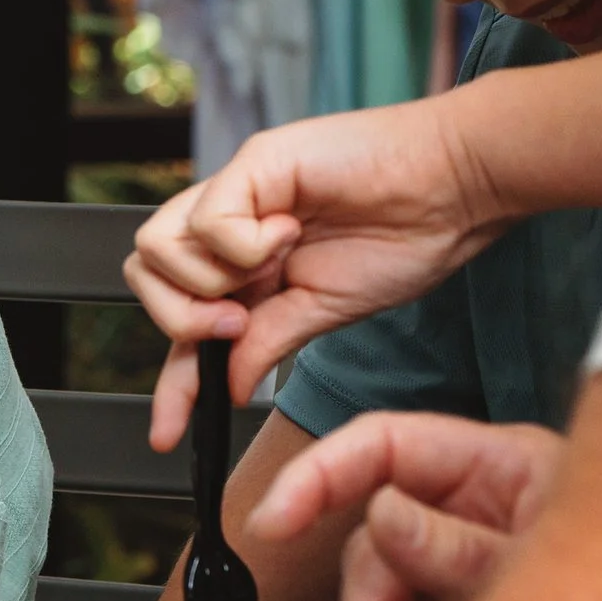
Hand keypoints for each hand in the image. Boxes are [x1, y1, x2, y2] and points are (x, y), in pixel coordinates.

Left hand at [124, 98, 508, 449]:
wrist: (456, 189)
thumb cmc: (405, 237)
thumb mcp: (324, 309)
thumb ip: (268, 341)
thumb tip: (231, 389)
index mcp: (244, 263)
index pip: (181, 320)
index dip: (171, 380)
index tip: (168, 436)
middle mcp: (227, 226)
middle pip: (145, 278)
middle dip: (182, 319)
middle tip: (240, 321)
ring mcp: (233, 192)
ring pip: (154, 249)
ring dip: (209, 280)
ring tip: (270, 269)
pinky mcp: (249, 164)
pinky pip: (205, 221)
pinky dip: (243, 244)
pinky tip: (289, 231)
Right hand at [246, 411, 562, 600]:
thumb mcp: (541, 556)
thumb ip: (459, 544)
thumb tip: (381, 518)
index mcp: (496, 466)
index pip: (380, 444)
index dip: (318, 475)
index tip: (273, 517)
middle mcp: (475, 508)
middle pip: (373, 528)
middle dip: (369, 585)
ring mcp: (465, 560)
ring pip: (383, 584)